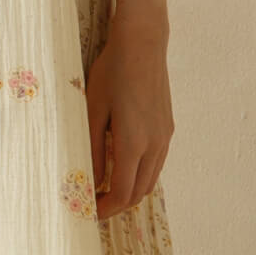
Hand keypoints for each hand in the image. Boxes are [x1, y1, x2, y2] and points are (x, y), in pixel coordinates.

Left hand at [86, 0, 172, 215]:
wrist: (142, 42)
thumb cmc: (112, 72)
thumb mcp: (93, 111)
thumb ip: (94, 150)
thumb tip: (92, 181)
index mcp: (134, 143)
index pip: (123, 193)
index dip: (105, 209)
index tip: (88, 212)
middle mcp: (155, 144)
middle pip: (140, 192)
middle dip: (118, 204)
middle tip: (93, 203)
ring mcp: (165, 136)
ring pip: (151, 179)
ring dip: (130, 190)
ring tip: (105, 188)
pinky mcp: (167, 126)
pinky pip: (156, 162)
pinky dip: (140, 173)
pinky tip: (122, 164)